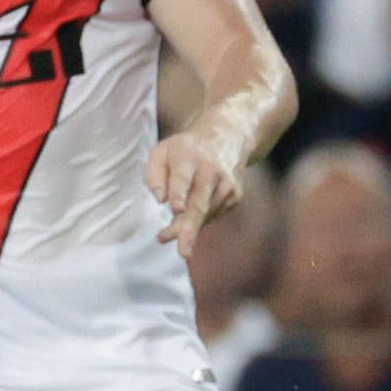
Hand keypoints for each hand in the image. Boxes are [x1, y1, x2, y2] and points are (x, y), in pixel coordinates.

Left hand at [146, 130, 246, 260]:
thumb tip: (160, 200)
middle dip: (190, 228)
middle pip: (199, 204)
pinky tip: (189, 215)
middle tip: (183, 252)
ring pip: (206, 215)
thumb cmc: (185, 149)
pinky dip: (199, 220)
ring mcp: (227, 185)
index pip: (183, 177)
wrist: (227, 137)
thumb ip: (154, 173)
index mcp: (189, 157)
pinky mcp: (235, 195)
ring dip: (187, 230)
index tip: (176, 208)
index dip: (179, 193)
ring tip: (165, 234)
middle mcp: (212, 171)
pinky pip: (213, 215)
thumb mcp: (162, 151)